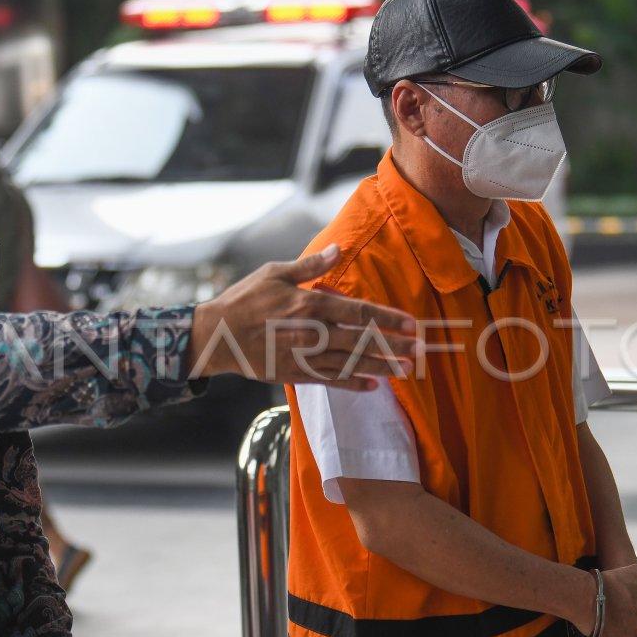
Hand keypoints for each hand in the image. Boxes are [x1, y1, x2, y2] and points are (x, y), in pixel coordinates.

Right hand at [189, 244, 418, 388]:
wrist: (216, 336)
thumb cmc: (244, 300)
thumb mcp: (274, 273)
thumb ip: (309, 267)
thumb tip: (337, 250)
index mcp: (310, 304)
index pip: (359, 312)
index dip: (388, 318)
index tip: (412, 323)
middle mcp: (313, 332)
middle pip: (362, 341)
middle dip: (394, 346)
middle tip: (421, 351)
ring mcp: (305, 356)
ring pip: (351, 363)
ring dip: (381, 366)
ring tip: (406, 370)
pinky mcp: (296, 374)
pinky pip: (331, 381)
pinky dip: (353, 384)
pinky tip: (374, 386)